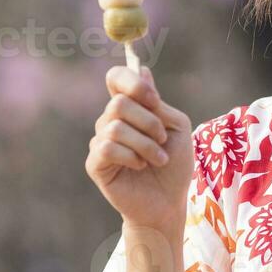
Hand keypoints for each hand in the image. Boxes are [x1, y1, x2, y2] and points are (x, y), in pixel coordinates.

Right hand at [85, 65, 194, 233]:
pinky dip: (131, 157)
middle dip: (148, 121)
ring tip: (157, 159)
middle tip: (163, 139)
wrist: (168, 202)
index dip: (131, 82)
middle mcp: (111, 121)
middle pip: (118, 103)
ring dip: (145, 144)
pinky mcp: (95, 164)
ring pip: (115, 128)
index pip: (115, 78)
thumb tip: (142, 69)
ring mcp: (100, 142)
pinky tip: (140, 167)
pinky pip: (106, 148)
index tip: (153, 100)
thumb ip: (158, 103)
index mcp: (130, 108)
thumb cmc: (174, 165)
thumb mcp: (176, 128)